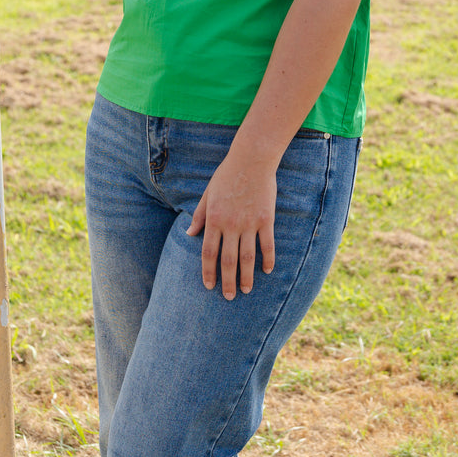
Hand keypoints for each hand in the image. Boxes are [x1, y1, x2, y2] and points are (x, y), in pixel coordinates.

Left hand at [186, 152, 275, 299]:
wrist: (252, 159)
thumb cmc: (227, 174)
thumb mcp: (208, 194)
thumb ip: (200, 216)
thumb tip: (188, 235)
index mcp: (214, 219)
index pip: (208, 252)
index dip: (208, 272)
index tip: (208, 286)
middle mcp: (231, 225)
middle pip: (228, 260)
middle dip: (227, 281)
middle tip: (229, 297)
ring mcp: (250, 223)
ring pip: (248, 257)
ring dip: (247, 277)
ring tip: (247, 290)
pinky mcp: (267, 220)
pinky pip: (267, 244)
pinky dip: (268, 259)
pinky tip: (268, 271)